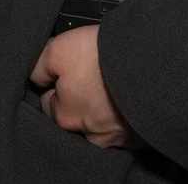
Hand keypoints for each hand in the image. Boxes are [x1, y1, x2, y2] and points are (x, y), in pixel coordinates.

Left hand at [30, 24, 133, 148]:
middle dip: (79, 97)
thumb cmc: (104, 57)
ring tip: (110, 82)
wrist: (151, 62)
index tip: (67, 69)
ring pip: (101, 122)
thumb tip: (36, 76)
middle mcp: (90, 134)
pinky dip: (125, 112)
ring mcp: (117, 136)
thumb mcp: (58, 50)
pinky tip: (127, 94)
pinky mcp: (141, 135)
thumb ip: (39, 67)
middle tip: (92, 72)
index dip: (55, 82)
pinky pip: (126, 125)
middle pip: (75, 114)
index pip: (48, 102)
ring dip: (103, 107)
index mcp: (65, 117)